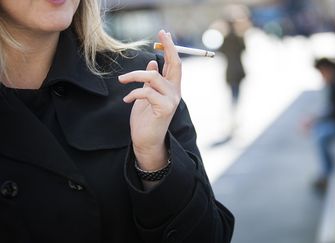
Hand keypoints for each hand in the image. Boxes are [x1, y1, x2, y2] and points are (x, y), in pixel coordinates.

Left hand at [119, 30, 181, 170]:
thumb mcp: (147, 95)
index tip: (164, 33)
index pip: (174, 64)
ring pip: (153, 76)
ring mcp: (172, 100)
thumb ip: (152, 80)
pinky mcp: (164, 108)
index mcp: (171, 88)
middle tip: (161, 34)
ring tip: (122, 81)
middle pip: (175, 64)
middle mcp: (175, 92)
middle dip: (169, 47)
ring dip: (134, 76)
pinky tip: (126, 100)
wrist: (146, 140)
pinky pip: (146, 92)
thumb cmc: (146, 119)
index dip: (170, 48)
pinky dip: (133, 94)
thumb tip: (153, 62)